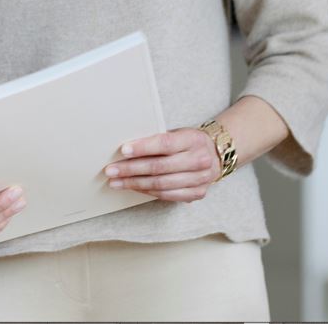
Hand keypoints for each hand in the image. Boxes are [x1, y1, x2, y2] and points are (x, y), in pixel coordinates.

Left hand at [105, 128, 220, 201]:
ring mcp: (201, 179)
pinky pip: (168, 195)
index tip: (123, 150)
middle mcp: (199, 160)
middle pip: (159, 167)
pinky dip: (148, 192)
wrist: (217, 153)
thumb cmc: (187, 141)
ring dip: (135, 184)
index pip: (164, 144)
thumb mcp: (177, 133)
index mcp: (193, 140)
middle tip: (111, 171)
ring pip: (161, 184)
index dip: (142, 148)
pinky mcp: (198, 193)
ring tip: (116, 182)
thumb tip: (126, 148)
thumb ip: (157, 139)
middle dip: (131, 170)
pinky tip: (134, 187)